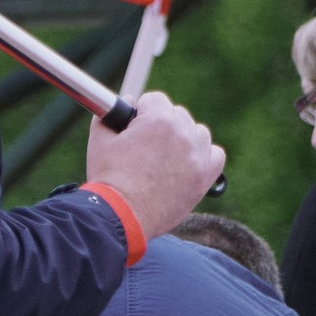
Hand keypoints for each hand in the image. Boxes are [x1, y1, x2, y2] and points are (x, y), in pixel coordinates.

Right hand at [86, 88, 224, 240]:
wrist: (123, 216)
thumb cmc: (109, 179)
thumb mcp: (100, 141)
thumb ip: (111, 115)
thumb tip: (125, 103)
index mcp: (158, 120)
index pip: (155, 99)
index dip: (141, 112)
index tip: (135, 127)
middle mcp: (183, 134)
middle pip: (177, 114)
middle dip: (161, 125)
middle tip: (145, 146)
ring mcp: (197, 156)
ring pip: (197, 132)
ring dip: (183, 138)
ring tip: (164, 157)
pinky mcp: (205, 177)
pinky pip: (215, 154)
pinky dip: (203, 155)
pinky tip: (186, 164)